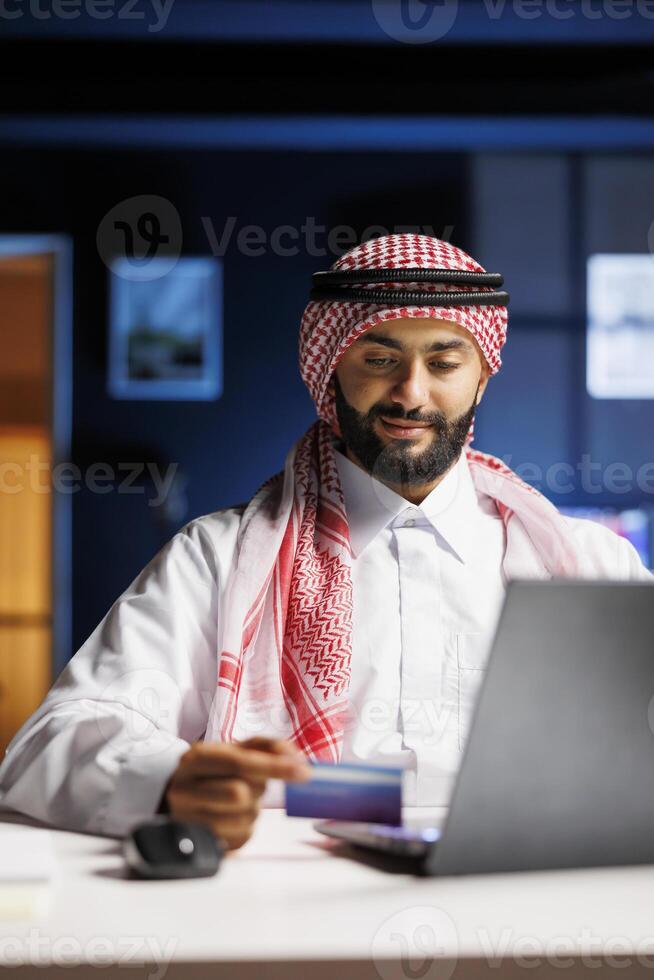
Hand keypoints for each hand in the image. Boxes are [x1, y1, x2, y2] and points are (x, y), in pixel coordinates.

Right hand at [162, 737, 309, 850]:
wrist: (176, 795)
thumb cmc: (214, 770)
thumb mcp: (234, 749)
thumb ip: (268, 747)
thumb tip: (298, 761)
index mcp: (197, 757)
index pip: (239, 763)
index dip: (275, 767)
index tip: (303, 773)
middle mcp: (185, 788)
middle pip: (240, 794)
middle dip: (257, 791)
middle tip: (253, 785)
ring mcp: (187, 819)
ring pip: (242, 820)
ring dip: (253, 811)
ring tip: (240, 802)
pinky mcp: (199, 843)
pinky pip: (240, 839)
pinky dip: (246, 828)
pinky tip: (232, 818)